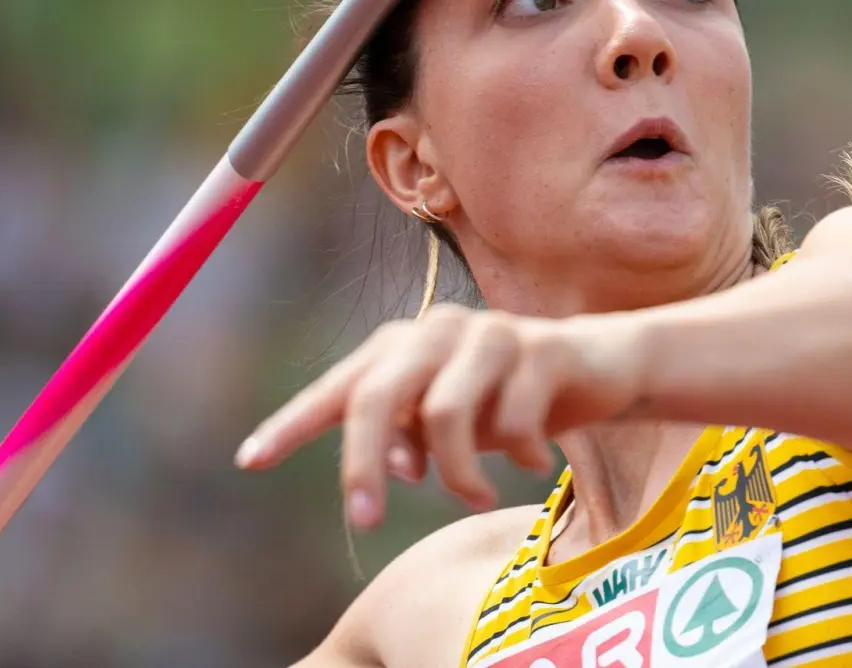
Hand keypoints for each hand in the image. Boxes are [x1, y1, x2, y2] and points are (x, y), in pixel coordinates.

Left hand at [235, 304, 643, 523]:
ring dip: (459, 473)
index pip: (339, 387)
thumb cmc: (509, 397)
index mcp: (405, 345)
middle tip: (366, 521)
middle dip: (363, 465)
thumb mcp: (450, 422)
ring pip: (447, 414)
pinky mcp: (543, 348)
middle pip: (378, 396)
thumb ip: (408, 437)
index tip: (250, 461)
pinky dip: (521, 453)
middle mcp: (439, 329)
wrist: (601, 365)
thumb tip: (390, 469)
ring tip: (476, 497)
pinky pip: (515, 418)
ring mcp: (491, 333)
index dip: (293, 423)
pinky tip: (535, 462)